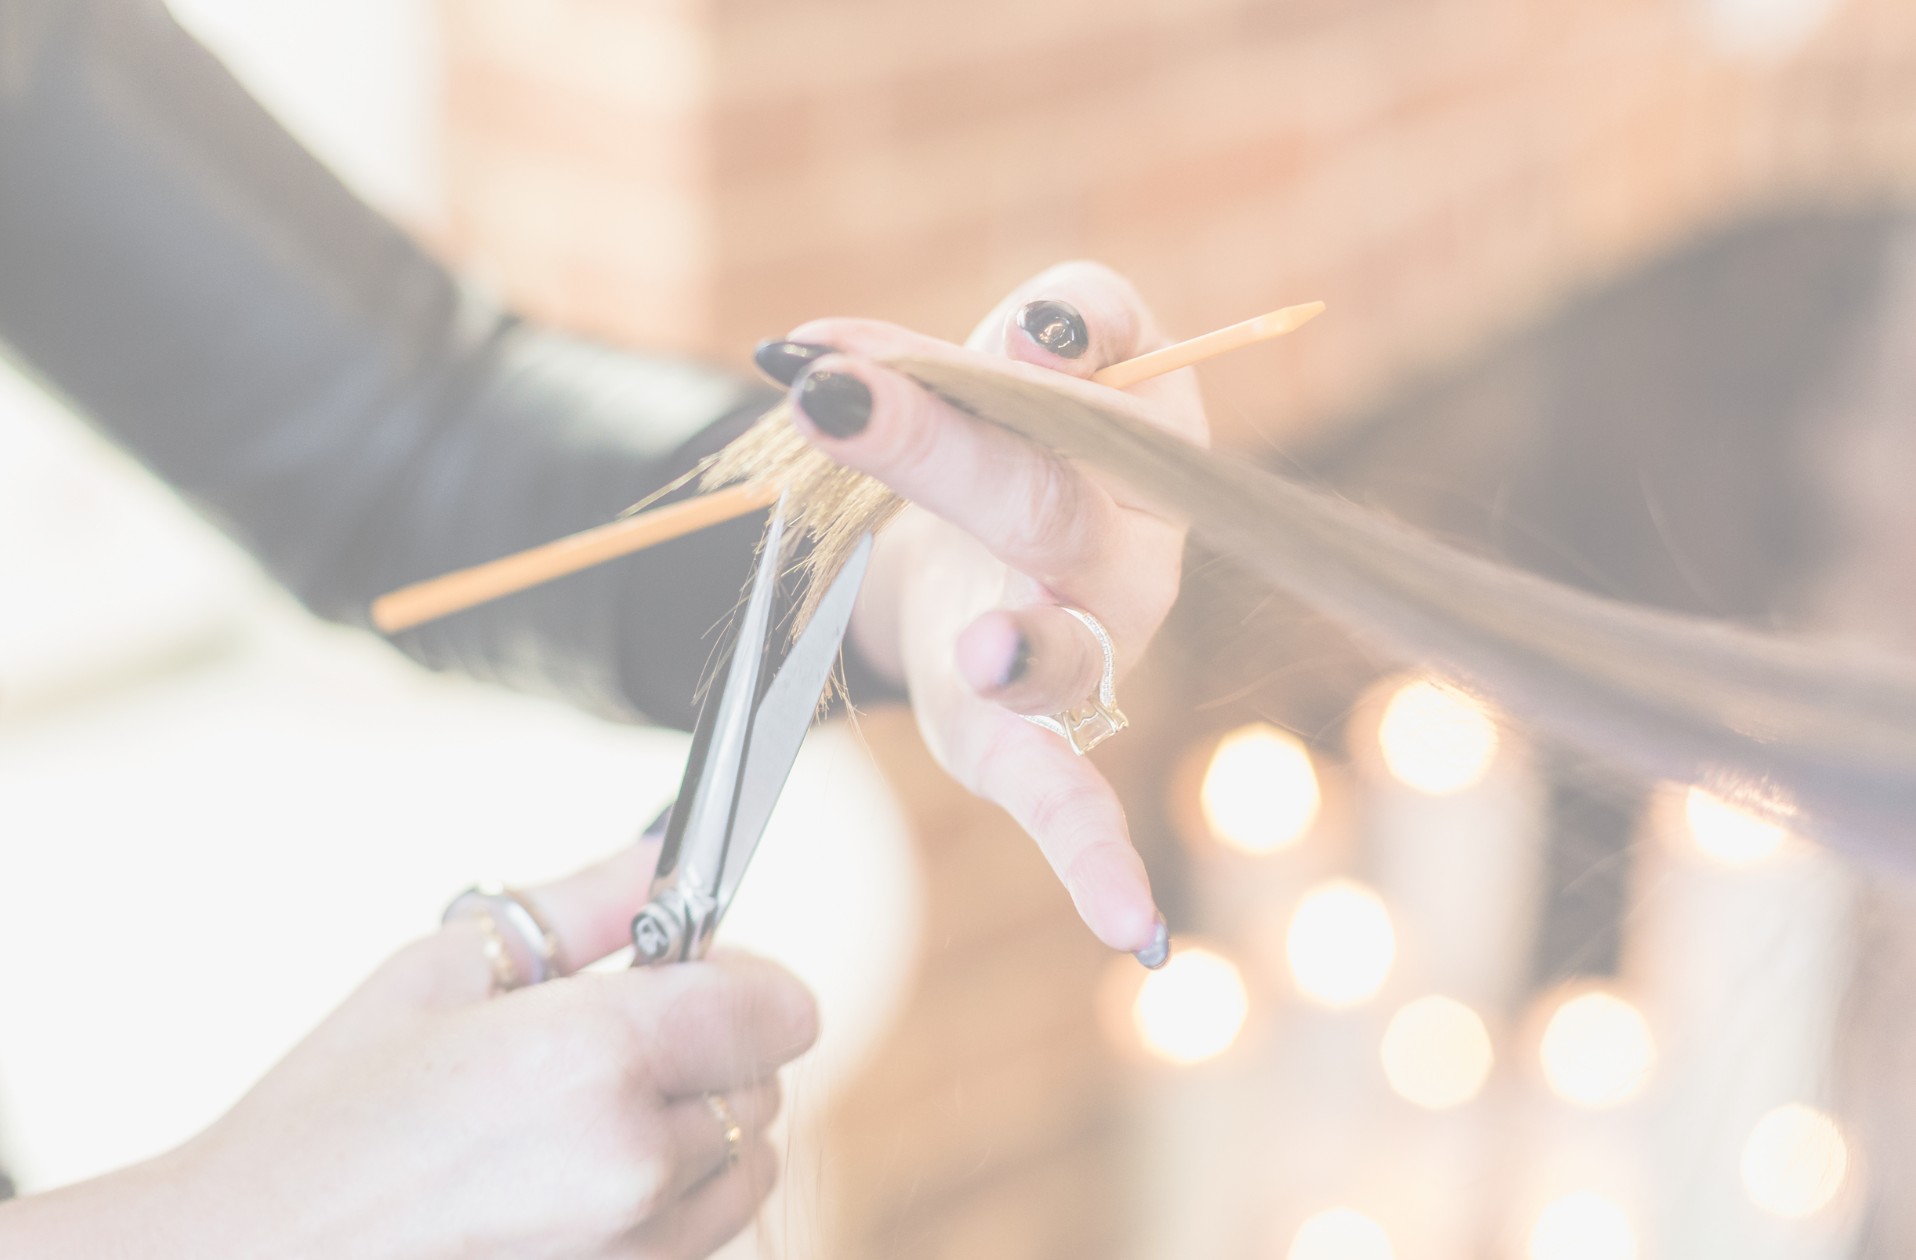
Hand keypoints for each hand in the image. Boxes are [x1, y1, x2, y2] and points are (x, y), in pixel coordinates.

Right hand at [0, 843, 817, 1259]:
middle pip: (767, 1086)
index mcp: (595, 1059)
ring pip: (742, 1171)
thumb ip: (581, 906)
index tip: (689, 972)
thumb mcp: (439, 974)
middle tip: (598, 1046)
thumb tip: (665, 850)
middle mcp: (635, 1166)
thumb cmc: (324, 1120)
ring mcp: (635, 1254)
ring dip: (692, 1139)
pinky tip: (563, 1191)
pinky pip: (696, 1239)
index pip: (779, 1006)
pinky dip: (661, 1210)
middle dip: (706, 1054)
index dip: (742, 979)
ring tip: (571, 1125)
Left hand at [765, 261, 1204, 956]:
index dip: (1054, 343)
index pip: (1090, 374)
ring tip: (986, 647)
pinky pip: (1069, 799)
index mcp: (1136, 438)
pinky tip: (1138, 930)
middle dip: (936, 446)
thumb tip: (975, 339)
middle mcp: (1125, 552)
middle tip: (834, 402)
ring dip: (1024, 649)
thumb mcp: (1030, 351)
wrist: (989, 533)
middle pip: (1041, 498)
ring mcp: (1085, 652)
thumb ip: (1045, 322)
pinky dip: (1097, 860)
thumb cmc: (1024, 429)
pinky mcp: (1018, 737)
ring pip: (1062, 650)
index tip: (998, 328)